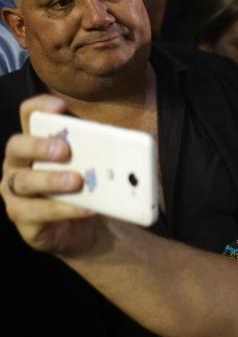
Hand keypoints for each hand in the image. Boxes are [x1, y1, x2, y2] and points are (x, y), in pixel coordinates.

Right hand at [1, 95, 99, 255]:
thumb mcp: (94, 167)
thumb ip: (99, 152)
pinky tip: (86, 209)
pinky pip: (37, 212)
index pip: (27, 117)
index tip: (59, 106)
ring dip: (51, 180)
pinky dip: (64, 210)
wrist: (88, 230)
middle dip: (39, 146)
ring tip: (77, 181)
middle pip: (16, 146)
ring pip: (22, 181)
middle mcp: (18, 165)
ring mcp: (15, 192)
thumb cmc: (87, 190)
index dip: (39, 107)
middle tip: (65, 150)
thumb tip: (123, 143)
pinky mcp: (22, 218)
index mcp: (35, 145)